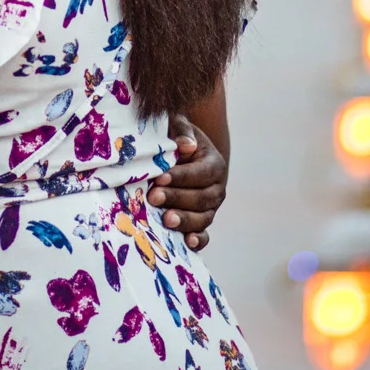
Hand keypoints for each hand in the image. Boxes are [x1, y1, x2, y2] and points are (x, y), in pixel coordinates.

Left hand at [150, 113, 227, 249]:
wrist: (181, 157)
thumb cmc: (175, 140)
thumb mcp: (178, 127)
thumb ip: (182, 130)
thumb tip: (185, 145)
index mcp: (214, 164)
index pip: (201, 173)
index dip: (181, 177)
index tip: (159, 177)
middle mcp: (216, 189)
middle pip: (201, 198)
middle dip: (176, 198)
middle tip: (153, 197)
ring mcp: (210, 208)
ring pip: (202, 218)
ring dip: (184, 220)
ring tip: (165, 220)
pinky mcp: (201, 223)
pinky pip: (204, 235)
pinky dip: (198, 240)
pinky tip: (187, 242)